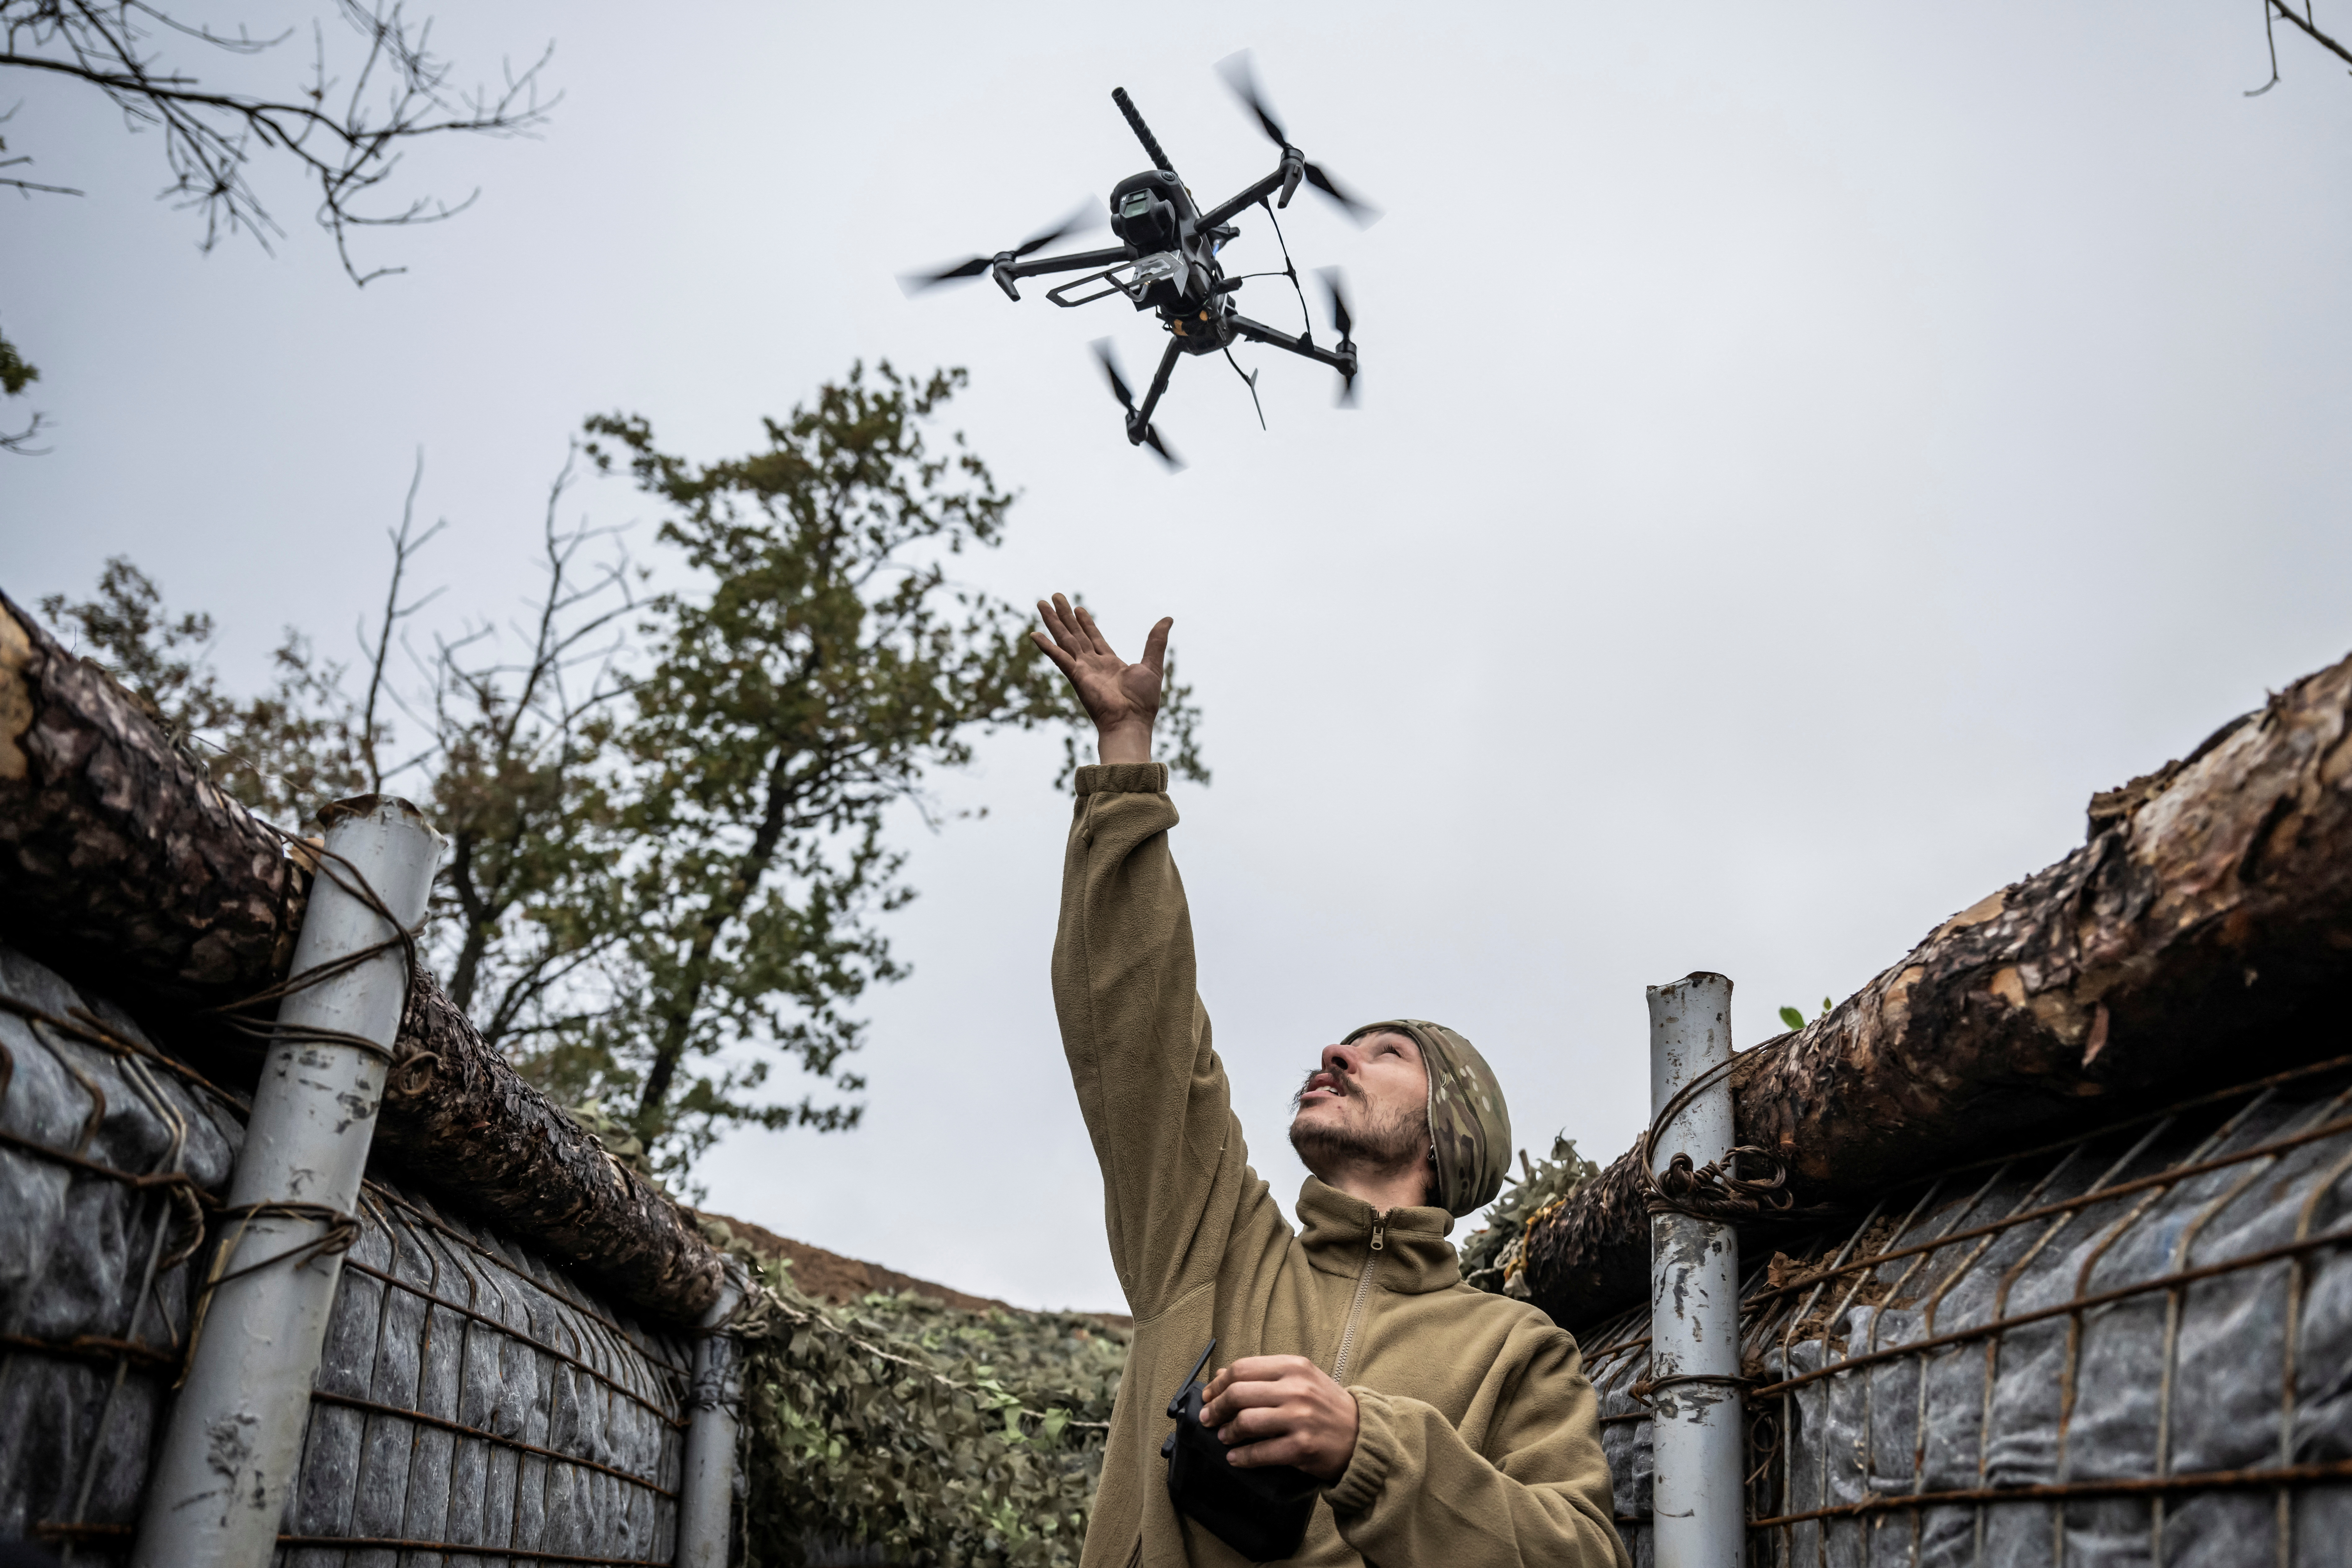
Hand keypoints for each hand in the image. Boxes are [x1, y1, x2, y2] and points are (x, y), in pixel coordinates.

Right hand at [1031, 593, 1171, 765]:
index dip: (1086, 622)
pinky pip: (1059, 658)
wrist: (1131, 721)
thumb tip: (1168, 619)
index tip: (1078, 608)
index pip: (1094, 638)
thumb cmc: (1143, 701)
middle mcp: (1093, 665)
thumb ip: (1156, 641)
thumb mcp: (1153, 664)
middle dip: (1065, 616)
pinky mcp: (1076, 676)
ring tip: (1042, 603)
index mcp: (1110, 663)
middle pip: (1076, 634)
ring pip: (1065, 639)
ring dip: (1053, 622)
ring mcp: (1082, 670)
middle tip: (1055, 597)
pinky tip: (1034, 634)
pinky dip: (1047, 647)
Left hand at [1197, 1355, 1360, 1481]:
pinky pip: (1260, 1452)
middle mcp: (1296, 1389)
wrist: (1362, 1435)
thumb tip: (1223, 1378)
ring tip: (1223, 1436)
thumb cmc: (1327, 1406)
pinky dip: (1242, 1456)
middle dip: (1216, 1408)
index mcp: (1294, 1367)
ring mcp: (1300, 1418)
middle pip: (1238, 1393)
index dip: (1219, 1384)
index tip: (1209, 1395)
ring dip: (1227, 1432)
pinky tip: (1235, 1457)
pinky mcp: (1302, 1447)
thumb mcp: (1302, 1379)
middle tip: (1208, 1418)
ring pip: (1246, 1421)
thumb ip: (1266, 1376)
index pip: (1243, 1368)